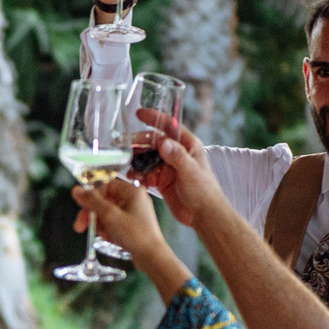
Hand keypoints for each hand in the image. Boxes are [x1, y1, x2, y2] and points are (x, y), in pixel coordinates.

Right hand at [72, 175, 169, 259]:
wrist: (152, 256)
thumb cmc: (134, 234)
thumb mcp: (109, 215)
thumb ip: (91, 201)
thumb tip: (75, 190)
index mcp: (132, 191)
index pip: (106, 186)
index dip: (92, 197)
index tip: (82, 208)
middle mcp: (134, 199)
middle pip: (105, 201)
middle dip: (93, 214)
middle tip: (80, 226)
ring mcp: (134, 213)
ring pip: (108, 213)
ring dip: (101, 224)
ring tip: (103, 235)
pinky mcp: (133, 225)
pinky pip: (115, 222)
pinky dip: (109, 230)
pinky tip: (110, 239)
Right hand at [135, 117, 227, 232]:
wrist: (203, 215)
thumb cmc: (204, 190)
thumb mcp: (190, 171)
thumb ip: (177, 156)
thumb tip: (163, 142)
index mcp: (187, 144)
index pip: (169, 125)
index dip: (154, 118)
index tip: (139, 113)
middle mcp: (176, 153)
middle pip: (153, 142)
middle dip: (139, 143)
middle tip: (124, 145)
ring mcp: (167, 166)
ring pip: (147, 158)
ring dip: (136, 160)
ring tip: (127, 165)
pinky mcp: (161, 180)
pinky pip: (145, 173)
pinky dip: (138, 175)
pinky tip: (133, 178)